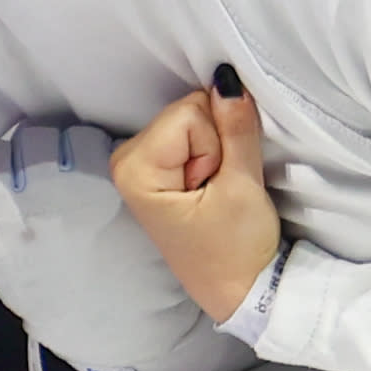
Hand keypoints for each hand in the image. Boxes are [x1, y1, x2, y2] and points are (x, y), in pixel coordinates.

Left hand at [111, 64, 282, 323]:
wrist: (240, 291)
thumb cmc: (237, 249)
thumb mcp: (243, 186)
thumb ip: (236, 129)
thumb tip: (227, 79)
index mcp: (134, 167)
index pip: (190, 112)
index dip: (217, 143)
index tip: (219, 184)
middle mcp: (126, 161)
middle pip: (188, 113)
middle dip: (215, 145)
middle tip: (220, 190)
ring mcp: (140, 165)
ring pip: (193, 122)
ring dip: (216, 152)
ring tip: (217, 194)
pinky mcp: (157, 170)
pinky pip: (191, 137)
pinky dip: (210, 156)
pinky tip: (211, 188)